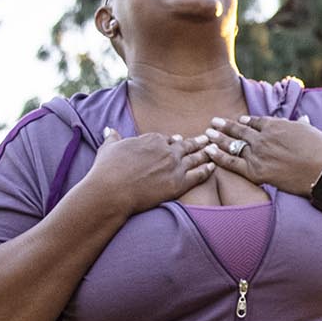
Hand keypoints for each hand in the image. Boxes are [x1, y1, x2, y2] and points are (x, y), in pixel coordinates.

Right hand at [85, 127, 212, 216]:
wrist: (112, 190)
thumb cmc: (107, 169)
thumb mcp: (109, 147)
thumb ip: (113, 137)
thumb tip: (110, 130)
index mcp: (152, 139)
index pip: (166, 138)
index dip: (173, 140)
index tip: (178, 139)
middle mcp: (167, 150)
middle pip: (185, 145)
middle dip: (196, 142)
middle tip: (207, 138)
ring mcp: (175, 166)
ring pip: (195, 157)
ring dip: (206, 153)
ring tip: (214, 149)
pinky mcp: (180, 183)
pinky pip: (199, 174)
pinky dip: (207, 170)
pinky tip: (213, 166)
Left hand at [202, 114, 321, 197]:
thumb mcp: (311, 130)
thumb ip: (301, 124)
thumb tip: (302, 118)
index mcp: (276, 125)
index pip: (256, 121)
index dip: (246, 120)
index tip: (240, 120)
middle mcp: (263, 137)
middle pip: (240, 129)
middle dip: (225, 125)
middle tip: (213, 122)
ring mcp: (258, 154)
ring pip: (233, 144)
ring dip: (218, 138)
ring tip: (207, 134)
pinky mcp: (256, 171)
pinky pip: (232, 163)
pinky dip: (219, 157)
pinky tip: (210, 152)